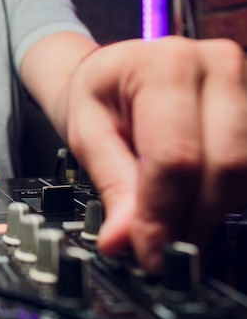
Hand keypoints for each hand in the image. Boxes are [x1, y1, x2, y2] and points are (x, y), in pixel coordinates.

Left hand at [66, 36, 246, 272]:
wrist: (118, 69)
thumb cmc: (99, 93)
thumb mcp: (88, 134)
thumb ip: (113, 185)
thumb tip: (122, 241)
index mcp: (164, 66)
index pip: (175, 156)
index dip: (163, 214)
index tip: (149, 252)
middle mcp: (216, 66)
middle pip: (225, 165)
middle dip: (194, 218)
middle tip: (165, 249)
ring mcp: (246, 83)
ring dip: (214, 209)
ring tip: (177, 223)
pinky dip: (229, 194)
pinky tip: (198, 200)